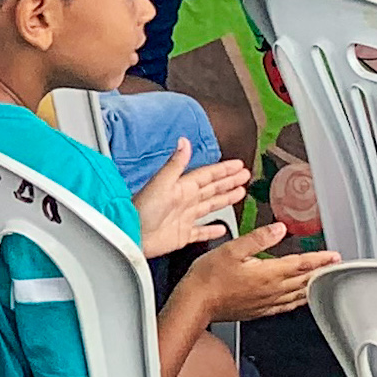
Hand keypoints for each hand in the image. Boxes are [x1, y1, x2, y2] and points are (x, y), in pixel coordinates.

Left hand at [131, 139, 257, 253]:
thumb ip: (175, 164)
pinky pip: (201, 231)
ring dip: (224, 199)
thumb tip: (184, 142)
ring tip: (239, 193)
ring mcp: (184, 218)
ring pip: (209, 206)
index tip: (238, 165)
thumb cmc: (141, 209)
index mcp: (181, 187)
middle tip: (245, 176)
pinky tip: (221, 228)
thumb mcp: (161, 183)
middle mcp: (184, 201)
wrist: (131, 234)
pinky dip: (212, 230)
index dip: (223, 170)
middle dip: (228, 181)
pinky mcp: (182, 235)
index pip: (207, 175)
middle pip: (212, 188)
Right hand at [184, 220, 333, 322]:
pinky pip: (286, 306)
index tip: (334, 256)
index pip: (301, 264)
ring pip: (298, 295)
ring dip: (312, 286)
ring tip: (321, 280)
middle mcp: (272, 290)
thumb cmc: (208, 277)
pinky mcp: (259, 311)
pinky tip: (298, 299)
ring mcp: (267, 302)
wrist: (196, 302)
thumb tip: (278, 229)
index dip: (320, 259)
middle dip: (321, 272)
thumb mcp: (231, 249)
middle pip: (304, 280)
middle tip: (334, 267)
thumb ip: (257, 239)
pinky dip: (298, 301)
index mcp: (268, 273)